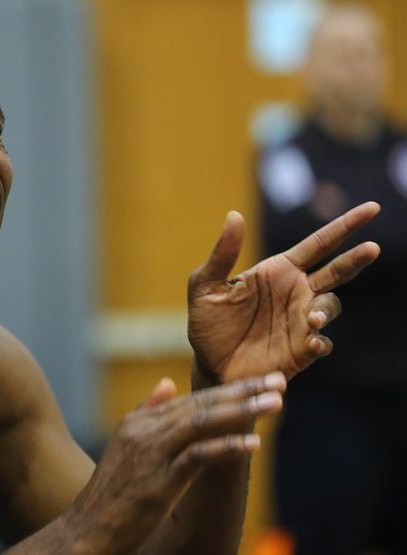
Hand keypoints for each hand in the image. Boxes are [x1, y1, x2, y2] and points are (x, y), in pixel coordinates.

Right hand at [67, 373, 285, 551]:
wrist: (87, 528)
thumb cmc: (111, 492)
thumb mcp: (125, 444)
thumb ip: (146, 412)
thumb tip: (168, 383)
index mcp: (139, 421)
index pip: (191, 398)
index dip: (228, 389)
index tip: (261, 381)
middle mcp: (145, 430)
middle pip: (200, 404)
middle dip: (243, 391)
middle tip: (278, 381)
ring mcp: (152, 454)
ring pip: (202, 422)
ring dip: (241, 411)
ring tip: (274, 402)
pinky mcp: (160, 481)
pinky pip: (198, 457)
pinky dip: (226, 448)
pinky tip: (252, 444)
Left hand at [187, 201, 379, 382]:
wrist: (208, 364)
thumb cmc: (208, 323)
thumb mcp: (205, 286)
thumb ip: (222, 254)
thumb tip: (233, 215)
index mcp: (278, 271)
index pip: (318, 244)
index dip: (345, 226)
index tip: (372, 208)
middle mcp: (297, 293)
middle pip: (336, 271)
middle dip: (355, 258)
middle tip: (372, 248)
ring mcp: (301, 322)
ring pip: (330, 306)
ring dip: (326, 309)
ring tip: (314, 317)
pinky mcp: (300, 351)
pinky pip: (321, 343)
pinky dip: (320, 341)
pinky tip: (311, 340)